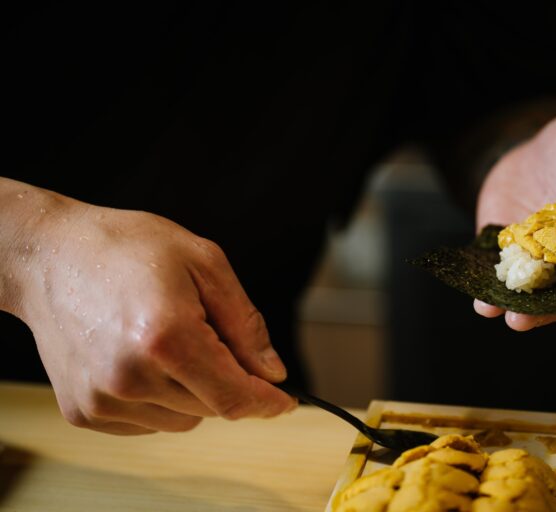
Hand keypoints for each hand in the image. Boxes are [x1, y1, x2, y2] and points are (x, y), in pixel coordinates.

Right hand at [13, 193, 295, 433]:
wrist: (51, 255)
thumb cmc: (127, 248)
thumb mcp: (204, 263)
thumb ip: (245, 323)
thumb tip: (272, 372)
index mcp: (167, 338)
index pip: (233, 396)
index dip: (267, 404)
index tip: (286, 402)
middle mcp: (131, 378)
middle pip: (213, 409)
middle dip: (229, 382)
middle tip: (210, 335)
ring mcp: (103, 399)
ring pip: (183, 420)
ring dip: (194, 392)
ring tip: (168, 340)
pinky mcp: (83, 411)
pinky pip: (148, 422)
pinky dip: (161, 399)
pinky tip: (144, 358)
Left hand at [474, 109, 555, 330]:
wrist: (535, 145)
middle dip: (544, 311)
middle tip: (520, 320)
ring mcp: (543, 260)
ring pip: (533, 292)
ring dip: (513, 305)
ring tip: (492, 311)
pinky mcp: (513, 255)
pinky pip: (502, 276)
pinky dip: (489, 288)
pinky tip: (477, 298)